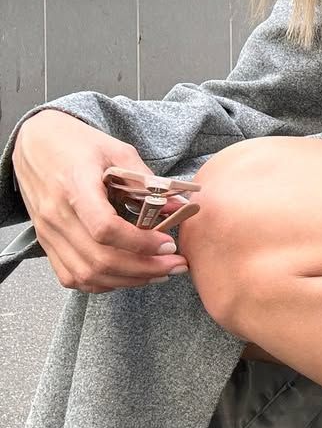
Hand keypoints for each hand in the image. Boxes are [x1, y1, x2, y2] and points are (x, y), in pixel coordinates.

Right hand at [12, 109, 189, 291]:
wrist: (35, 144)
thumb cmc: (78, 144)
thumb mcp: (117, 151)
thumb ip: (148, 180)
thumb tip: (180, 207)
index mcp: (75, 186)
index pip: (105, 229)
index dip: (140, 243)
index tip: (168, 244)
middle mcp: (57, 215)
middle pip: (99, 259)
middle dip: (145, 268)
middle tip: (176, 264)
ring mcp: (48, 233)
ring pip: (87, 275)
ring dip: (128, 280)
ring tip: (159, 272)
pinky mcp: (46, 243)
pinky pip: (72, 277)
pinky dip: (102, 283)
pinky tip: (128, 275)